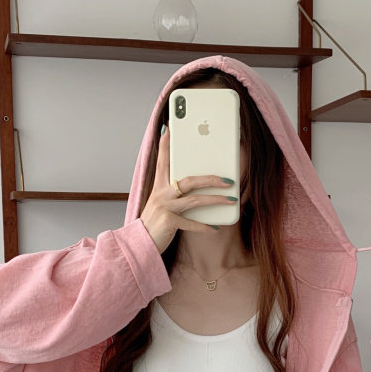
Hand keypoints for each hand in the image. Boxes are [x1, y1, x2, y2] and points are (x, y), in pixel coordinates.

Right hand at [139, 125, 236, 253]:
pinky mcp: (169, 222)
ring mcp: (165, 207)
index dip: (166, 144)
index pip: (163, 160)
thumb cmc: (154, 222)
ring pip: (195, 199)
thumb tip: (192, 187)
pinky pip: (192, 223)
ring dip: (215, 200)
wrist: (139, 243)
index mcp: (159, 186)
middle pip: (189, 180)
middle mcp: (161, 193)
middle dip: (211, 179)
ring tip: (230, 200)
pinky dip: (204, 226)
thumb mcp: (160, 203)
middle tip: (228, 180)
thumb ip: (173, 193)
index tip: (170, 128)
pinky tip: (215, 227)